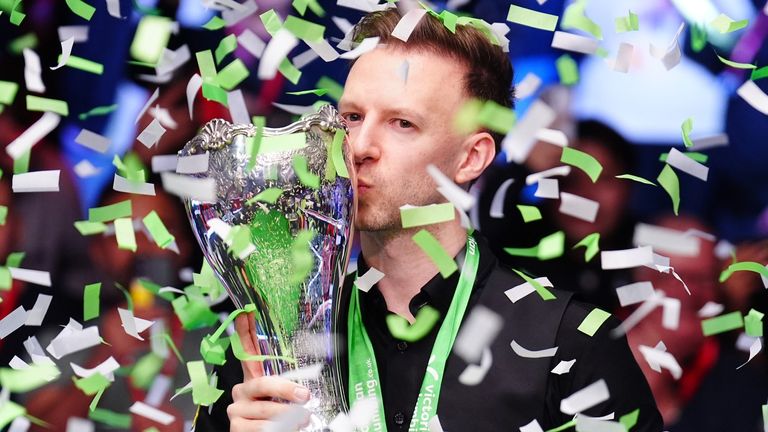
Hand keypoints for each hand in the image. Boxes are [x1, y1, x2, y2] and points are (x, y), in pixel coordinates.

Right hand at [228, 313, 310, 431]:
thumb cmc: (277, 418)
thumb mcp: (282, 399)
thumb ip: (288, 387)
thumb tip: (307, 384)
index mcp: (253, 380)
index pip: (246, 351)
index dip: (245, 331)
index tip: (246, 311)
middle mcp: (241, 391)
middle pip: (262, 383)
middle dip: (286, 389)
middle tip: (305, 396)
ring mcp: (236, 409)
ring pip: (266, 408)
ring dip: (289, 415)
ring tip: (304, 419)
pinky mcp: (236, 428)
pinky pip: (262, 427)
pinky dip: (279, 429)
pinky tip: (287, 429)